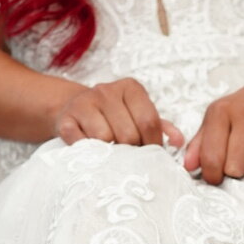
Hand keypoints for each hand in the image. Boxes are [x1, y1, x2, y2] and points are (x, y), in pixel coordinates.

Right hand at [52, 78, 182, 148]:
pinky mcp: (65, 119)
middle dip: (131, 151)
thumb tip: (178, 141)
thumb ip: (160, 126)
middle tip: (128, 156)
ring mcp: (83, 103)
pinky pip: (82, 144)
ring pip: (105, 140)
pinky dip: (88, 154)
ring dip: (109, 153)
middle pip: (128, 134)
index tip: (150, 155)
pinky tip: (91, 152)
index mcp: (130, 88)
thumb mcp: (138, 115)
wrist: (74, 108)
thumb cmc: (113, 115)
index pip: (149, 121)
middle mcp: (106, 90)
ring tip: (110, 153)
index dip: (152, 144)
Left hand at [183, 77, 243, 183]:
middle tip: (237, 163)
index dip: (212, 175)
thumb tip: (189, 167)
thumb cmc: (239, 111)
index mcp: (222, 111)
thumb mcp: (214, 120)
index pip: (212, 156)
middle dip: (235, 171)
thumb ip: (199, 144)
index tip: (215, 178)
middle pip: (236, 165)